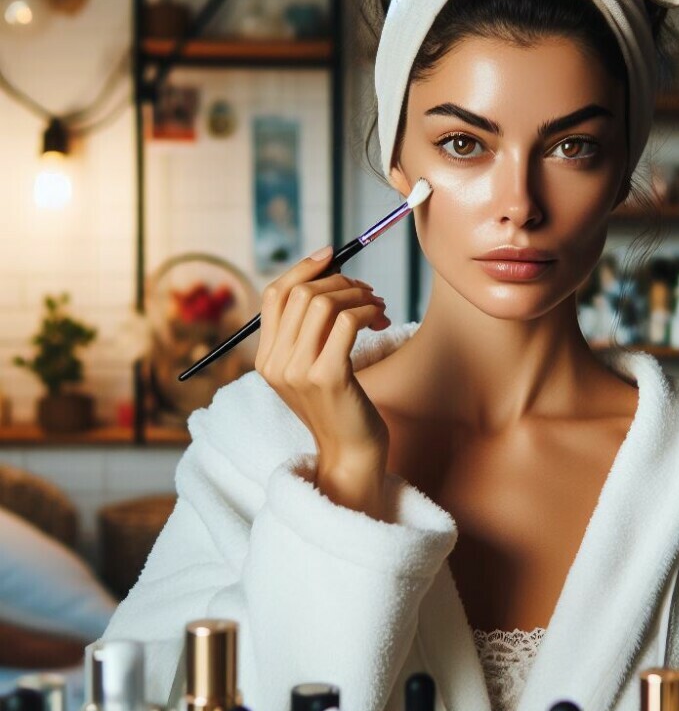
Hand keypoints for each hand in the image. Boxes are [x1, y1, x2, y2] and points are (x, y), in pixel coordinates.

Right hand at [255, 247, 390, 516]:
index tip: (334, 255)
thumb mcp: (314, 368)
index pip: (275, 294)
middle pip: (301, 292)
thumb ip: (310, 331)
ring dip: (358, 296)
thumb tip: (331, 274)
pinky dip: (367, 312)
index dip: (304, 268)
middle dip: (341, 282)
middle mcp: (275, 363)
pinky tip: (380, 322)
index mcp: (266, 358)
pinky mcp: (327, 377)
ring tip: (378, 308)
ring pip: (323, 303)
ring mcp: (298, 371)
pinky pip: (346, 322)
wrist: (351, 454)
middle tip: (369, 292)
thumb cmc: (341, 408)